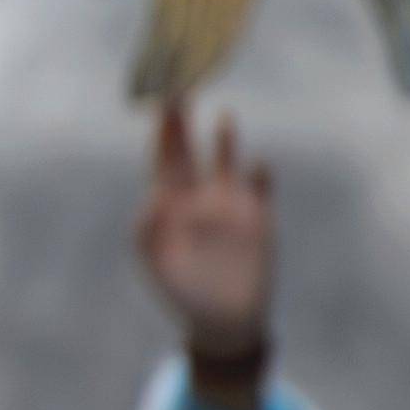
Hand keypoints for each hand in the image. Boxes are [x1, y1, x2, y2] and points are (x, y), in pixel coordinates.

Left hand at [137, 101, 274, 381]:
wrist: (223, 322)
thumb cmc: (182, 292)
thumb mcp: (158, 265)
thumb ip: (150, 235)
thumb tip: (152, 203)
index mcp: (169, 204)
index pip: (162, 158)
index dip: (161, 130)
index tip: (157, 100)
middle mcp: (199, 197)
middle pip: (189, 150)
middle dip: (184, 121)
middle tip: (181, 86)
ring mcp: (230, 206)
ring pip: (227, 163)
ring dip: (226, 141)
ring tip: (224, 115)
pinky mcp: (259, 220)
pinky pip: (260, 190)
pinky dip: (260, 176)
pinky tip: (258, 165)